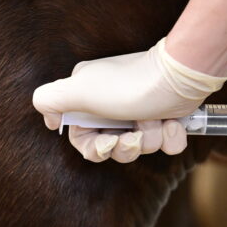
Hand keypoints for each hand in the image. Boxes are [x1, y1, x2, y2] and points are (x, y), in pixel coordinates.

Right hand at [32, 38, 226, 161]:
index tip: (108, 142)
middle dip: (126, 147)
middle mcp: (114, 105)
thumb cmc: (128, 85)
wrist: (178, 78)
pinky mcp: (167, 116)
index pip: (83, 139)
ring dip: (150, 137)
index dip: (95, 148)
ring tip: (155, 118)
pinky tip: (173, 122)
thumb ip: (49, 100)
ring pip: (142, 147)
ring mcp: (142, 111)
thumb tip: (50, 119)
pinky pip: (168, 143)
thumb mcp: (79, 90)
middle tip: (135, 136)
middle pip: (114, 147)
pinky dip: (172, 136)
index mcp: (90, 99)